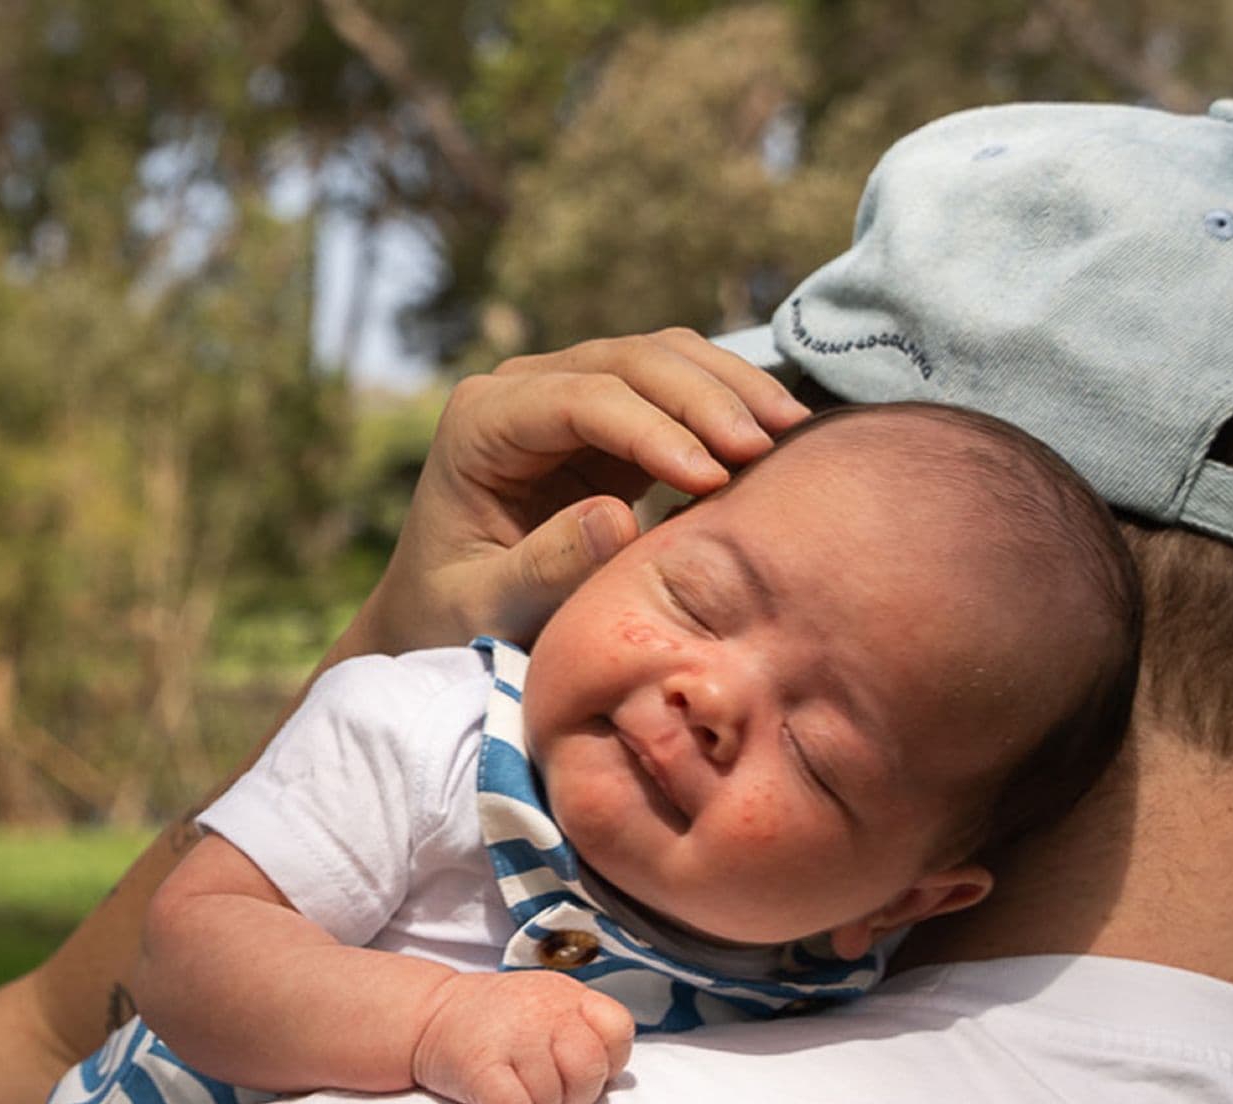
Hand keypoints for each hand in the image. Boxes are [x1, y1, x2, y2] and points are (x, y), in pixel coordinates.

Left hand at [339, 329, 807, 658]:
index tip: (712, 477)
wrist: (441, 612)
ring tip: (791, 431)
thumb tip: (618, 517)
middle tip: (769, 446)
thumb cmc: (452, 616)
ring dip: (730, 387)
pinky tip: (778, 436)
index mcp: (480, 422)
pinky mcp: (607, 418)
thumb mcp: (486, 607)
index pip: (579, 398)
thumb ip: (542, 567)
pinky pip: (677, 389)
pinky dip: (727, 404)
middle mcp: (522, 389)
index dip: (652, 430)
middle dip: (705, 397)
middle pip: (629, 360)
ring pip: (662, 357)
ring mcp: (567, 392)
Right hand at [410, 970, 636, 1103]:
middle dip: (575, 1094)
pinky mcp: (479, 1065)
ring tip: (515, 1086)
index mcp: (568, 996)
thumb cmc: (499, 1022)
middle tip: (549, 1088)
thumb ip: (588, 1029)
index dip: (606, 1061)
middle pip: (589, 1071)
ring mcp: (511, 1037)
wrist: (428, 1015)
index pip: (618, 1031)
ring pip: (550, 1100)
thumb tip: (621, 1078)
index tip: (576, 1066)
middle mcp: (543, 1010)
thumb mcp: (549, 1005)